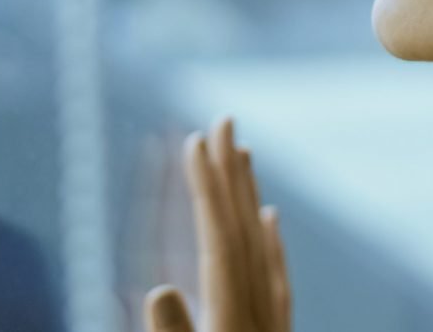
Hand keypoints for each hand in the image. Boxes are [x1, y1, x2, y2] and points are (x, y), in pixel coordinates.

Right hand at [143, 116, 290, 331]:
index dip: (207, 187)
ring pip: (260, 245)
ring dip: (250, 195)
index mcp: (231, 321)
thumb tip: (158, 290)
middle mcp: (257, 316)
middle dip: (232, 172)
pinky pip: (274, 275)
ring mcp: (269, 326)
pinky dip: (269, 239)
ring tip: (245, 153)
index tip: (197, 142)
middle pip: (244, 228)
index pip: (219, 237)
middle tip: (225, 120)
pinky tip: (269, 218)